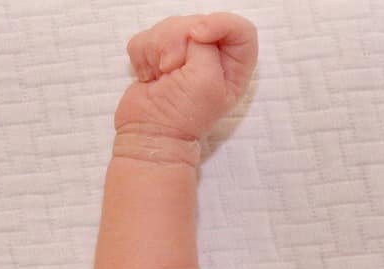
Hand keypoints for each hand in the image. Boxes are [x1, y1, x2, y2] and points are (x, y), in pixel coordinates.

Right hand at [114, 13, 257, 143]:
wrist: (151, 132)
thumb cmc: (183, 115)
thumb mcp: (206, 79)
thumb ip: (205, 46)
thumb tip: (191, 32)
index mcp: (234, 68)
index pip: (240, 29)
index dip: (219, 24)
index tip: (197, 36)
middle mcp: (212, 59)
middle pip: (198, 22)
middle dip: (178, 41)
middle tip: (172, 69)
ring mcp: (185, 56)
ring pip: (169, 27)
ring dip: (158, 50)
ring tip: (161, 77)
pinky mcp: (159, 56)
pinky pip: (148, 36)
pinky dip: (143, 55)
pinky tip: (150, 77)